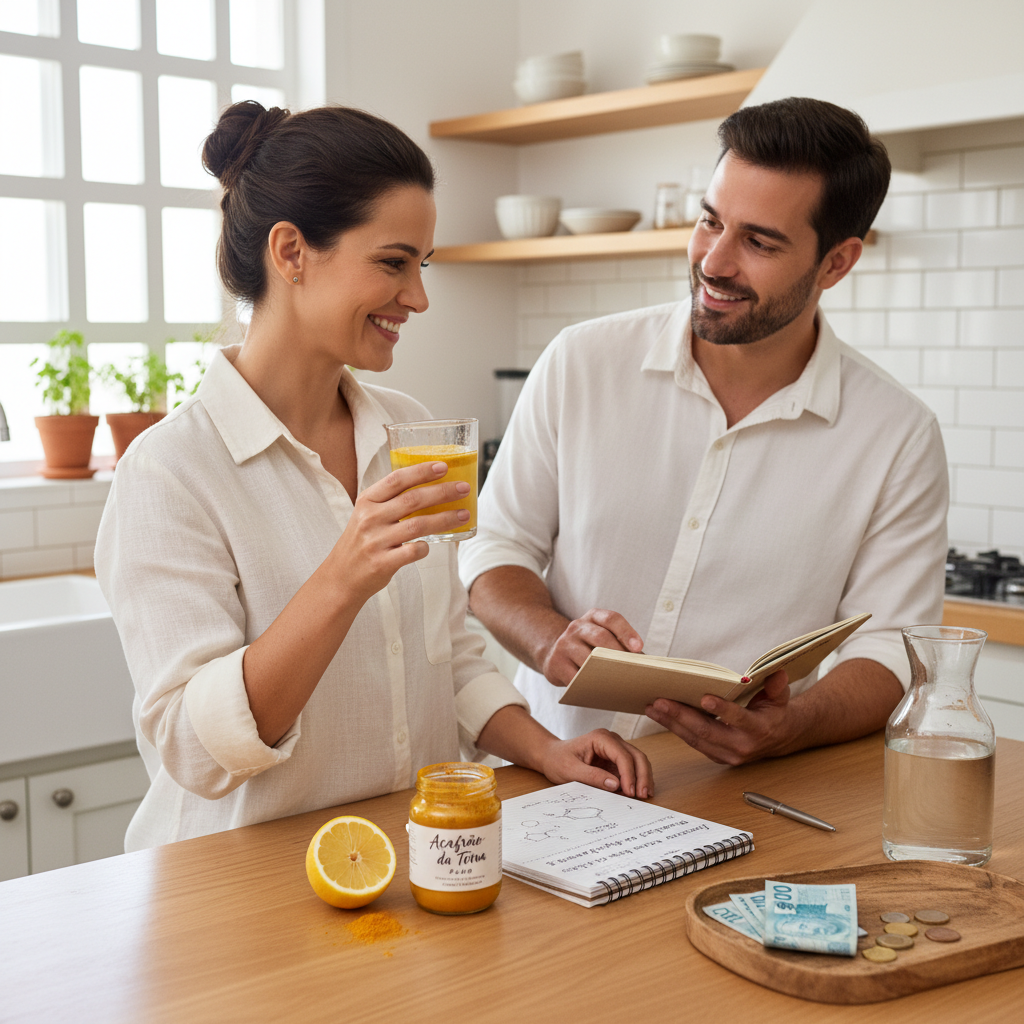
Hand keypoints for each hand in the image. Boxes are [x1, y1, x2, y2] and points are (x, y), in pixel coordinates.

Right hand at [330, 461, 469, 602]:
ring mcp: (375, 541)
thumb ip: (390, 501)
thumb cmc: (362, 541)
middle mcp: (370, 518)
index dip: (421, 471)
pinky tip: (430, 544)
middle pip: (413, 500)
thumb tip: (430, 486)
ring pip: (418, 525)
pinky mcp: (382, 563)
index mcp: (367, 501)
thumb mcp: (367, 514)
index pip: (397, 479)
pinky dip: (425, 547)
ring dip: (445, 518)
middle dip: (442, 492)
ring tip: (464, 515)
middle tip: (464, 489)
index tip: (443, 466)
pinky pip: (412, 551)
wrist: (341, 577)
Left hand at [537, 729, 653, 798]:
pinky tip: (637, 793)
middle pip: (636, 756)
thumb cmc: (558, 761)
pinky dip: (637, 780)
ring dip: (643, 778)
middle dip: (643, 776)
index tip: (630, 792)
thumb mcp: (571, 771)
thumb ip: (593, 777)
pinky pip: (632, 768)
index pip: (622, 755)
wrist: (552, 757)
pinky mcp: (616, 759)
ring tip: (645, 796)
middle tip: (644, 795)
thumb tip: (616, 784)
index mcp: (600, 738)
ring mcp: (615, 749)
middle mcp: (612, 740)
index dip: (629, 774)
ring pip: (638, 761)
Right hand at [541, 608, 643, 686]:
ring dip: (604, 671)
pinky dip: (588, 685)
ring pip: (587, 658)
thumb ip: (619, 643)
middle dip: (618, 654)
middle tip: (632, 670)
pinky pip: (574, 677)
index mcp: (593, 617)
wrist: (554, 652)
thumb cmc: (588, 646)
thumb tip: (643, 663)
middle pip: (600, 637)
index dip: (626, 632)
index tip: (639, 648)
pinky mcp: (555, 663)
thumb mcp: (600, 636)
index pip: (611, 619)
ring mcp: (564, 644)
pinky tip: (600, 691)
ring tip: (619, 683)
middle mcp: (577, 627)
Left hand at [644, 669, 795, 765]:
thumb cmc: (775, 712)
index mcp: (758, 729)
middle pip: (707, 732)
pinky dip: (674, 728)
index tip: (705, 698)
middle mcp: (741, 746)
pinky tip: (659, 715)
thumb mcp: (780, 698)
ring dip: (671, 723)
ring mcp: (727, 754)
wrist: (777, 739)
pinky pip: (692, 742)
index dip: (723, 709)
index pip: (739, 719)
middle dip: (681, 716)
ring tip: (652, 707)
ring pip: (695, 739)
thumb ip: (776, 687)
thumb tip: (777, 673)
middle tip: (660, 701)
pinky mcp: (716, 756)